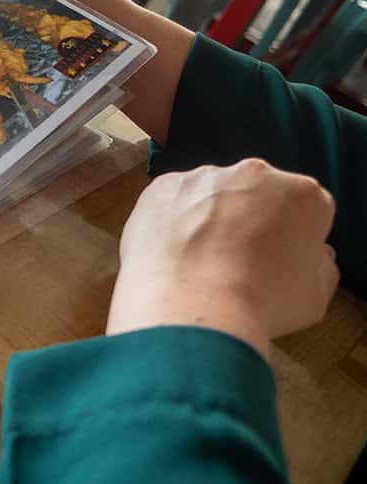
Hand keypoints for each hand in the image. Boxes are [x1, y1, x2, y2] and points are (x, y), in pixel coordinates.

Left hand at [109, 158, 338, 359]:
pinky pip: (173, 200)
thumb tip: (312, 254)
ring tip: (198, 261)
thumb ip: (319, 264)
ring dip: (209, 217)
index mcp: (303, 195)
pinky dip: (172, 221)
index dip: (292, 236)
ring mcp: (204, 176)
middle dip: (251, 219)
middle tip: (237, 260)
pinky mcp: (163, 186)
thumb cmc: (262, 306)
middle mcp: (255, 173)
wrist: (192, 310)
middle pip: (257, 194)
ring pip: (212, 194)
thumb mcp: (316, 296)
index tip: (278, 259)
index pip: (304, 208)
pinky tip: (172, 254)